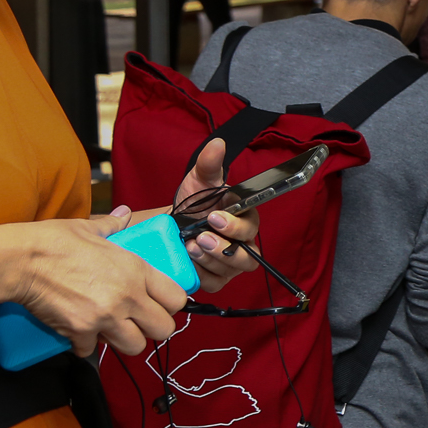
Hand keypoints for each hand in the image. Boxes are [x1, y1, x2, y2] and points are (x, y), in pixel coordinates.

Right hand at [11, 209, 189, 356]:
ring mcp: (105, 316)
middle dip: (152, 329)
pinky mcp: (80, 331)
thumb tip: (124, 214)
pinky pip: (92, 350)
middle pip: (164, 329)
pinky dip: (85, 345)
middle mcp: (128, 295)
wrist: (21, 260)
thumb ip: (114, 224)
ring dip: (123, 341)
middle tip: (137, 321)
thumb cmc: (55, 241)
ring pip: (134, 346)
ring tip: (111, 329)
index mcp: (137, 269)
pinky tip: (79, 332)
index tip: (159, 305)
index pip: (177, 299)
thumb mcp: (91, 228)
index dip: (170, 305)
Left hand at [171, 138, 262, 293]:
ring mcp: (230, 264)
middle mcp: (243, 244)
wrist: (175, 224)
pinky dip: (201, 274)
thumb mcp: (200, 179)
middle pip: (248, 257)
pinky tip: (188, 261)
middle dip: (223, 249)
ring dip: (209, 260)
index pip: (251, 228)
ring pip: (231, 271)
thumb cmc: (194, 202)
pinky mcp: (216, 278)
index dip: (235, 227)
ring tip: (189, 247)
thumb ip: (209, 163)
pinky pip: (215, 284)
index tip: (214, 217)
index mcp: (245, 219)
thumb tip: (217, 144)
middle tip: (200, 238)